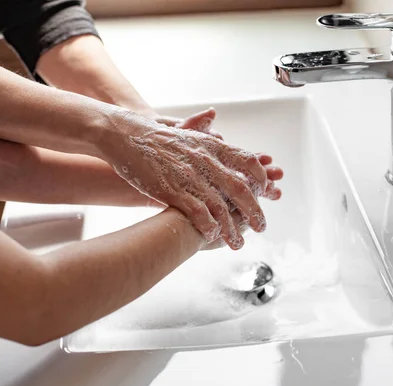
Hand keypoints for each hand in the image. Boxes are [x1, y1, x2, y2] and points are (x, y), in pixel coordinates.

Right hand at [99, 110, 281, 249]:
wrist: (126, 135)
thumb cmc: (158, 138)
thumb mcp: (191, 136)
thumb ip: (213, 143)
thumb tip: (229, 144)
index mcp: (213, 146)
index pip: (250, 163)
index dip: (262, 181)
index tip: (266, 195)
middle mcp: (206, 160)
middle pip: (241, 190)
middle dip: (255, 212)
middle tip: (262, 227)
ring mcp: (190, 176)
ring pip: (221, 207)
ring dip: (232, 229)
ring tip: (238, 243)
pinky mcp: (172, 190)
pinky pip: (198, 213)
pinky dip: (209, 227)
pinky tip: (212, 236)